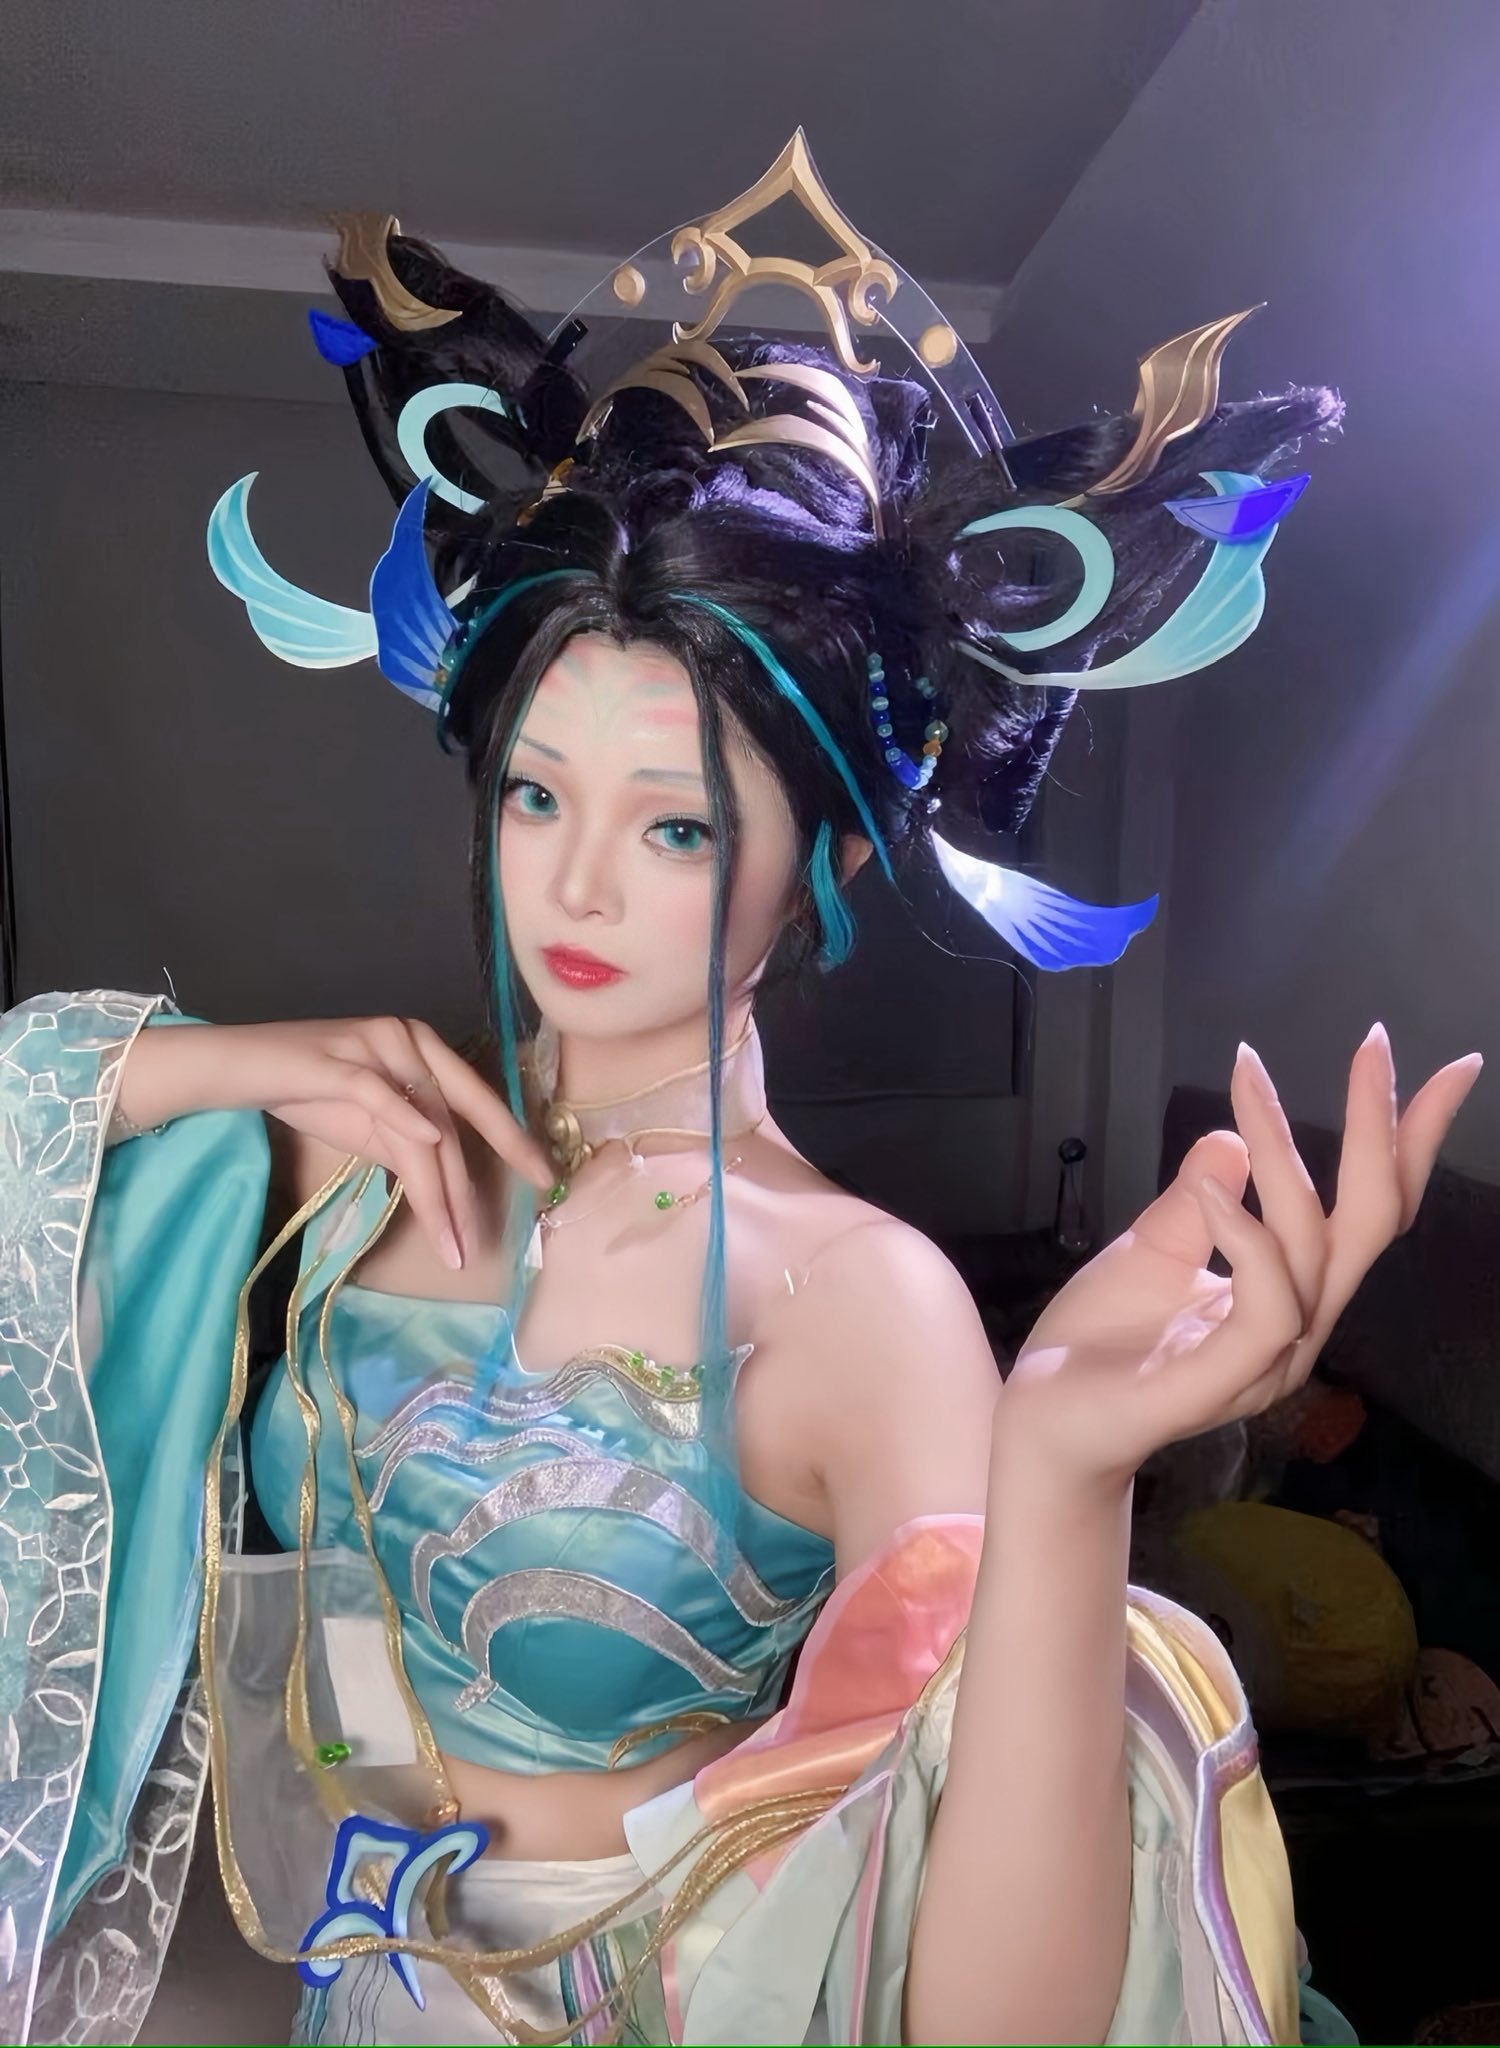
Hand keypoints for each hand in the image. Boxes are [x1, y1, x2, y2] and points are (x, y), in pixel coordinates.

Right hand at [120, 1016, 552, 1268]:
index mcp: (424, 1047)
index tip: (543, 1178)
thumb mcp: (369, 1124)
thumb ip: (409, 1144)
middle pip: (457, 1120)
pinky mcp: (337, 1059)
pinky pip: (377, 1093)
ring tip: (451, 1245)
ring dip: (439, 1193)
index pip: (478, 1099)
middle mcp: (408, 1039)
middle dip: (473, 1187)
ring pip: (422, 1126)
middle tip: (490, 1238)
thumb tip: (446, 1189)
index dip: (513, 1140)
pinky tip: (426, 1151)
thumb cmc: (304, 1090)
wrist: (235, 1065)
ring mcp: (374, 1045)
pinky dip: (404, 1119)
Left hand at [1002, 1026, 1481, 1490]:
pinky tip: (1212, 1189)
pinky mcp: (1222, 1380)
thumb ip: (1198, 1199)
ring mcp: (1265, 1359)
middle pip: (1370, 1222)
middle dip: (1382, 1129)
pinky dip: (1247, 1236)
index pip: (1367, 1213)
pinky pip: (1267, 1305)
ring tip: (1248, 1081)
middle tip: (1375, 1045)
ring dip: (1287, 1155)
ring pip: (1312, 1247)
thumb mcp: (1151, 1246)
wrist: (1042, 1422)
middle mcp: (1297, 1327)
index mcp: (1291, 1294)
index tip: (1442, 1067)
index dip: (1406, 1141)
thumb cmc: (1100, 1342)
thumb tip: (1231, 1137)